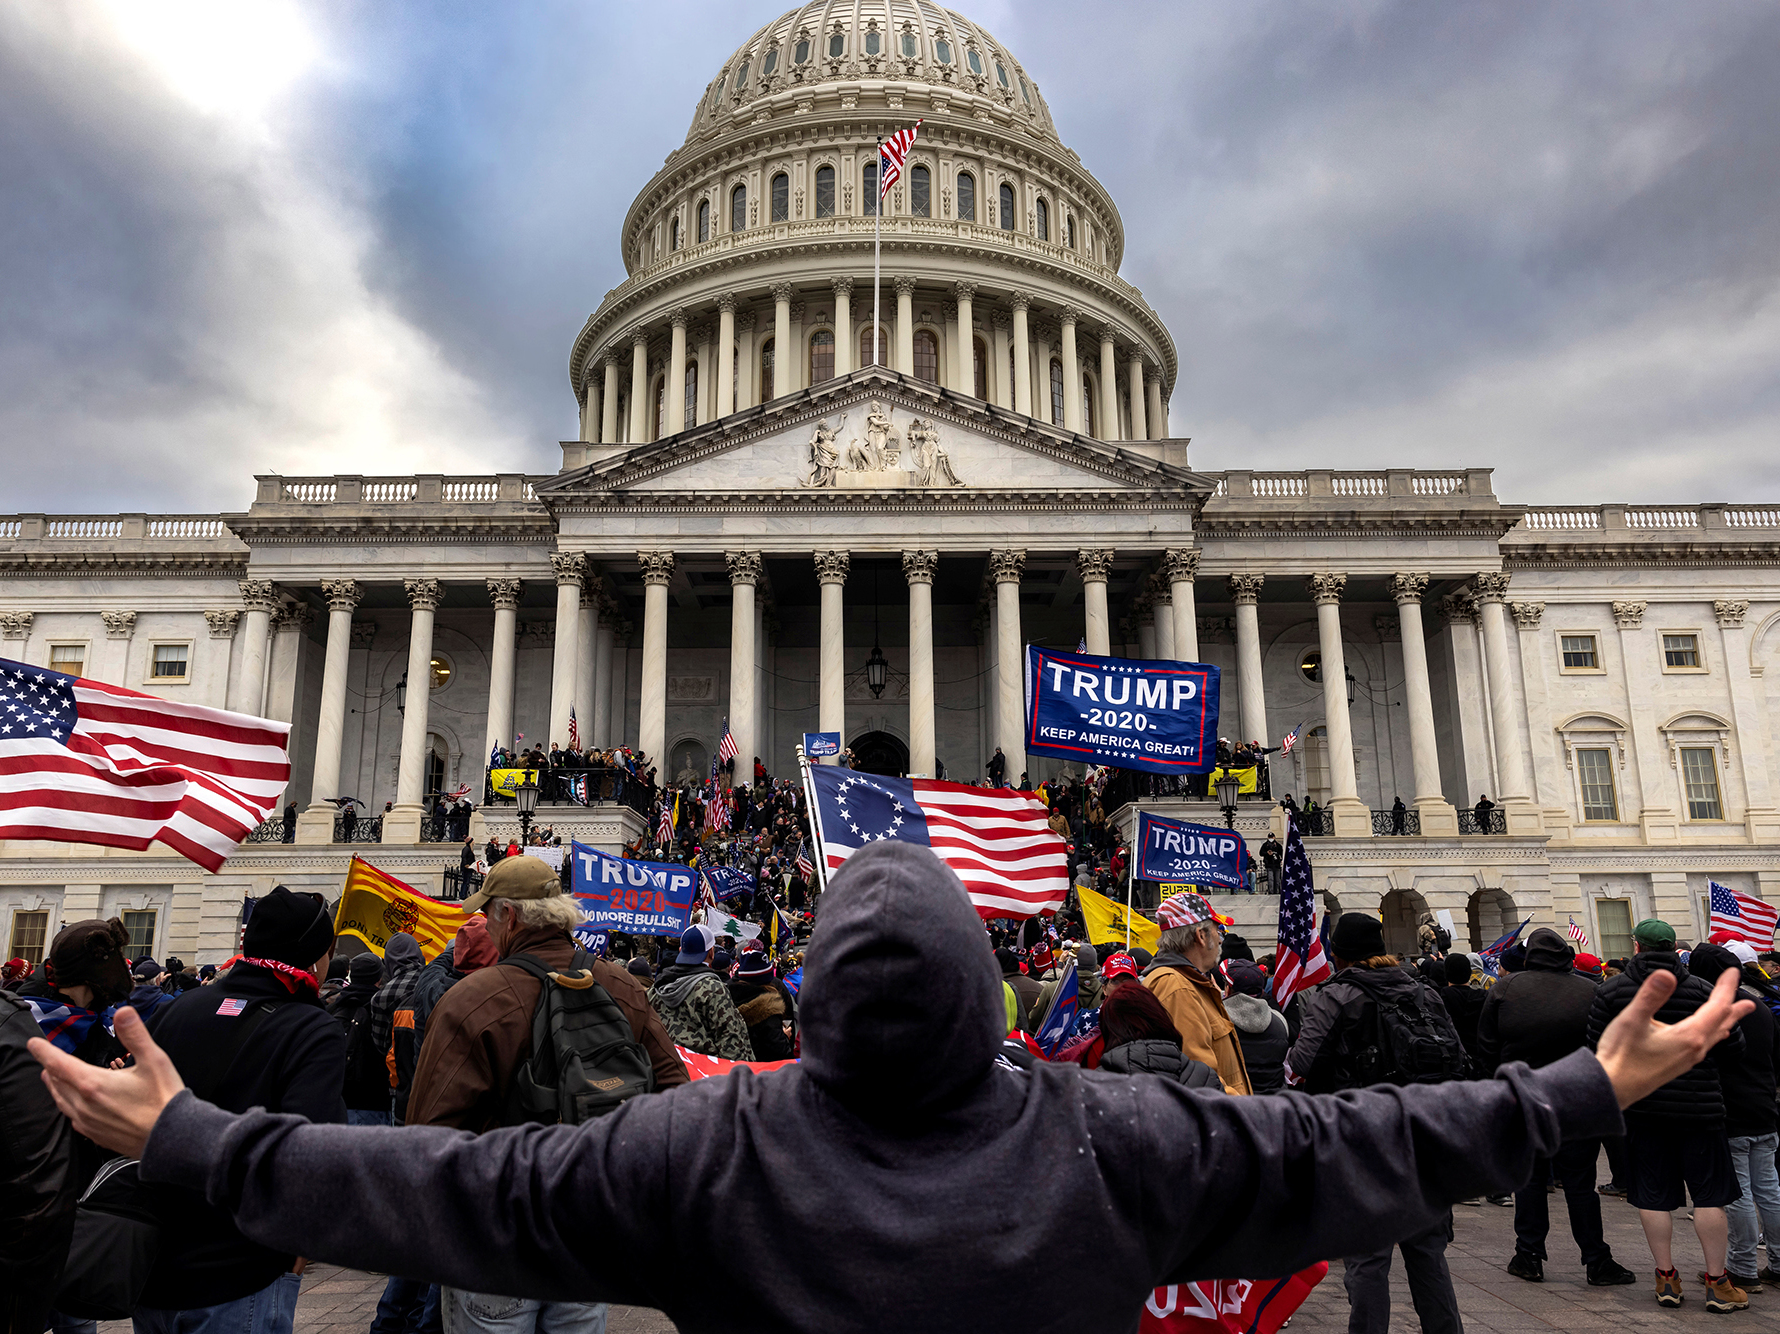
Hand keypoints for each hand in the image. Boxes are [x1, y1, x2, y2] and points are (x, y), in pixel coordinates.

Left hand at [29, 1006, 184, 1157]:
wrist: (170, 1138)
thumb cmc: (164, 1099)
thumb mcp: (154, 1060)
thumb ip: (135, 1035)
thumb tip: (123, 1012)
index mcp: (93, 1084)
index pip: (58, 1063)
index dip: (44, 1051)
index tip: (34, 1044)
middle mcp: (84, 1104)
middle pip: (57, 1082)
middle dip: (50, 1067)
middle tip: (45, 1058)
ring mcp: (87, 1122)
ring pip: (61, 1101)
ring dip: (55, 1086)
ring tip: (51, 1078)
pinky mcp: (95, 1134)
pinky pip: (71, 1117)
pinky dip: (66, 1104)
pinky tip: (73, 1105)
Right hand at [1594, 969, 1752, 1108]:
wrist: (1613, 1088)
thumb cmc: (1621, 1058)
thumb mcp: (1633, 1020)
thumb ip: (1651, 996)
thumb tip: (1666, 975)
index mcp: (1688, 1036)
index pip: (1716, 1007)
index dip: (1726, 987)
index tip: (1732, 972)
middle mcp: (1693, 1048)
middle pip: (1721, 1023)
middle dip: (1735, 1008)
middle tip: (1750, 1002)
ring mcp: (1686, 1058)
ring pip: (1714, 1035)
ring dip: (1726, 1022)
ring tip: (1734, 1016)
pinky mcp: (1677, 1063)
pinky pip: (1704, 1045)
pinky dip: (1712, 1034)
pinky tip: (1707, 1036)